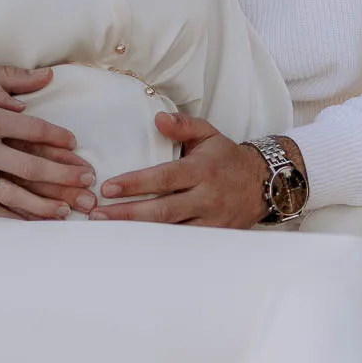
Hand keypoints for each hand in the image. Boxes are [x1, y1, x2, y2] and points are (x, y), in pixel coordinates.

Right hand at [0, 66, 96, 219]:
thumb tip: (36, 90)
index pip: (31, 128)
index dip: (57, 137)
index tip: (74, 143)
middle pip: (29, 165)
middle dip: (63, 175)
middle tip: (88, 182)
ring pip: (10, 194)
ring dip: (41, 204)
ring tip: (66, 212)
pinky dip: (6, 216)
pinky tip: (25, 222)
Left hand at [90, 113, 275, 227]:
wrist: (263, 184)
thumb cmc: (227, 158)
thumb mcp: (209, 134)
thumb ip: (183, 124)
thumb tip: (158, 118)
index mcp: (202, 170)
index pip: (164, 177)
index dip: (135, 183)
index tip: (108, 188)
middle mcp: (206, 197)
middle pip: (162, 210)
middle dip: (127, 214)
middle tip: (98, 216)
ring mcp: (211, 220)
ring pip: (170, 231)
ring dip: (137, 232)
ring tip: (108, 232)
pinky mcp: (213, 236)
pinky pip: (181, 243)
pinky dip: (157, 244)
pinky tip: (133, 244)